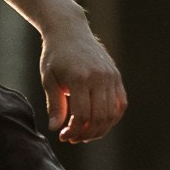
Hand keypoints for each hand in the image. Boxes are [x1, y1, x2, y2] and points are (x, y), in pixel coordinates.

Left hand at [40, 15, 126, 144]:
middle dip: (87, 133)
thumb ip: (54, 105)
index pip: (82, 115)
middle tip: (74, 138)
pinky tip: (99, 122)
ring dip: (100, 129)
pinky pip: (121, 104)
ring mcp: (111, 76)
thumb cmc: (55, 56)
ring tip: (86, 133)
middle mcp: (99, 77)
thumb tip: (55, 129)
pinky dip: (112, 117)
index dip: (74, 131)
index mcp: (80, 78)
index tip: (64, 135)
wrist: (69, 31)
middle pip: (100, 117)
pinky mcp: (116, 76)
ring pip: (112, 114)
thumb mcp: (49, 79)